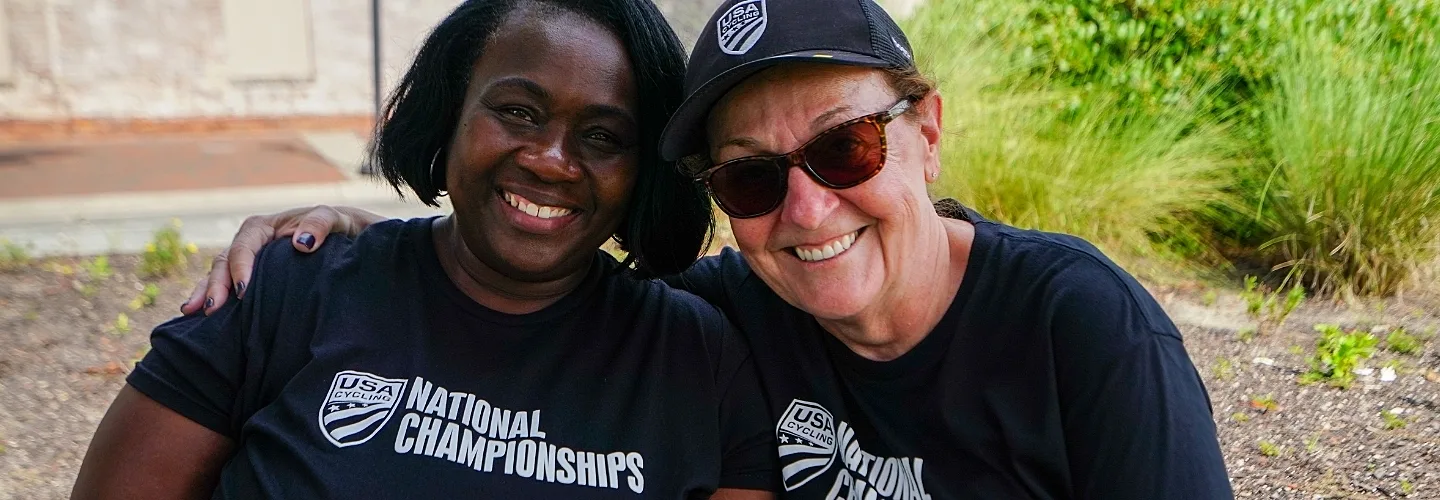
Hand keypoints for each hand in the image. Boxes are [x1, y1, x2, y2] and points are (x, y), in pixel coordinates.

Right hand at [181, 205, 385, 315]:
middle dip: (215, 284)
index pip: (245, 244)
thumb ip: (320, 223)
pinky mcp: (255, 282)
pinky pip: (230, 290)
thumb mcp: (336, 219)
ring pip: (221, 276)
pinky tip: (200, 319)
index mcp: (267, 227)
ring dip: (206, 293)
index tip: (242, 290)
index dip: (240, 265)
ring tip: (192, 314)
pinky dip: (216, 300)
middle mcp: (254, 244)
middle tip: (211, 309)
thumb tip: (301, 243)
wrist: (353, 243)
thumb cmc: (343, 228)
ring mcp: (252, 265)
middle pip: (225, 262)